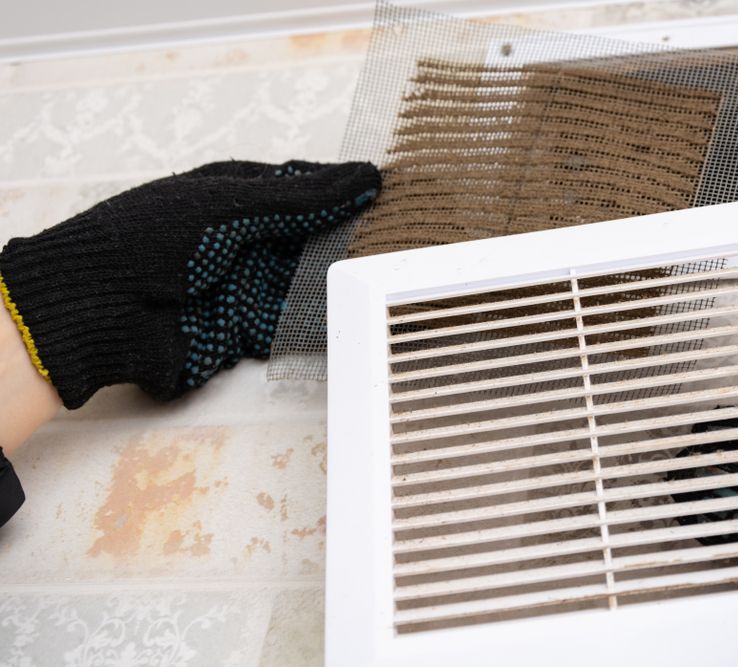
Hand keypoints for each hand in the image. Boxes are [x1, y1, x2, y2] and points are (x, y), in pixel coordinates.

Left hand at [0, 159, 379, 407]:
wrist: (97, 313)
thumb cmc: (148, 240)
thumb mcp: (230, 205)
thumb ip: (301, 197)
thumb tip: (366, 177)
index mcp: (235, 194)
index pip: (303, 187)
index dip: (344, 192)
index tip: (389, 196)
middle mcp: (242, 238)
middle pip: (309, 238)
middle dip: (348, 241)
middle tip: (398, 243)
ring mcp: (242, 283)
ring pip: (305, 282)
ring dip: (337, 283)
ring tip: (385, 279)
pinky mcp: (241, 329)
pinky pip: (289, 325)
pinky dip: (316, 324)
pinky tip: (352, 316)